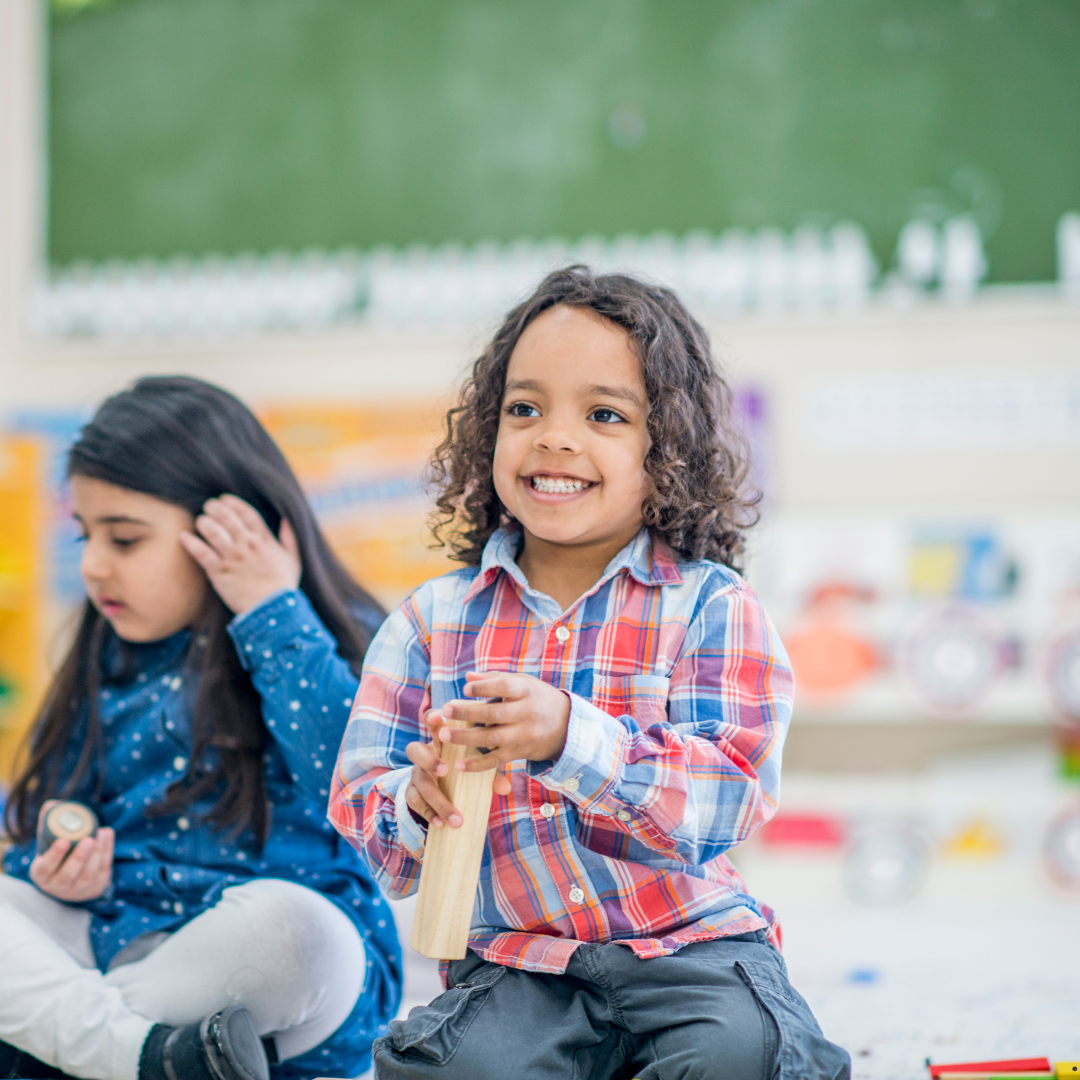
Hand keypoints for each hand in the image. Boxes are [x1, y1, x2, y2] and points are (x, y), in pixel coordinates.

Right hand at [30, 803, 113, 901]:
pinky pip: (102, 871)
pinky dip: (107, 853)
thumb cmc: (58, 854)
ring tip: (102, 833)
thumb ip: (48, 824)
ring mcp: (77, 891)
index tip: (64, 841)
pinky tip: (108, 836)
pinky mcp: (95, 889)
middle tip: (88, 839)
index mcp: (42, 875)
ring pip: (88, 875)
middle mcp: (57, 887)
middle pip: (68, 875)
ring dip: (97, 853)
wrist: (70, 878)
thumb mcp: (48, 842)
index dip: (54, 856)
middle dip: (80, 857)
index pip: (45, 868)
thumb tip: (53, 804)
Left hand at [179, 495, 300, 614]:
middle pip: (226, 517)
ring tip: (200, 521)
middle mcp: (247, 544)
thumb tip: (286, 519)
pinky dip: (190, 541)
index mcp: (264, 539)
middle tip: (209, 507)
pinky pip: (200, 551)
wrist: (272, 609)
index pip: (246, 513)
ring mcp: (232, 557)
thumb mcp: (293, 559)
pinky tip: (183, 536)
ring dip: (203, 522)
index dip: (233, 503)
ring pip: (212, 530)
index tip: (224, 499)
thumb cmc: (283, 586)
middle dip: (215, 508)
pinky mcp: (218, 571)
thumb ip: (290, 537)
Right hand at [405, 709, 511, 829]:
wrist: (442, 787)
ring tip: (454, 817)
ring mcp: (416, 774)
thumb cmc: (462, 769)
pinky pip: (414, 801)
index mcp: (440, 741)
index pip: (432, 724)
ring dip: (437, 800)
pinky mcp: (411, 791)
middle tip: (445, 769)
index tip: (437, 717)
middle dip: (429, 760)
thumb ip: (489, 773)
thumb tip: (505, 788)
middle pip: (415, 751)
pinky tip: (440, 824)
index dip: (432, 719)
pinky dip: (428, 813)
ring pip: (419, 783)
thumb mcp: (476, 767)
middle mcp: (424, 754)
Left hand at [437, 671, 569, 773]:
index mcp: (527, 691)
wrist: (566, 726)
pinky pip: (497, 760)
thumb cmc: (537, 698)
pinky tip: (459, 764)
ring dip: (466, 738)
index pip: (504, 686)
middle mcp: (527, 713)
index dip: (485, 687)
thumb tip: (468, 677)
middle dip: (468, 712)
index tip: (465, 689)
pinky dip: (477, 764)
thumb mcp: (523, 683)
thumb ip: (495, 679)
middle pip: (495, 713)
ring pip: (493, 738)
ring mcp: (524, 735)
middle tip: (445, 710)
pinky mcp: (520, 753)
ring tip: (443, 735)